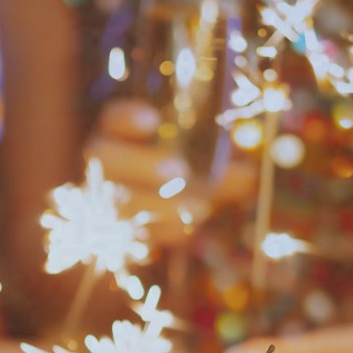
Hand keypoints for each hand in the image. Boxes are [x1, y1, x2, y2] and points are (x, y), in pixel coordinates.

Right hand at [87, 99, 258, 247]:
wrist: (156, 221)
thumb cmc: (179, 180)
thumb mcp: (200, 168)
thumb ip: (219, 168)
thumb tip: (249, 174)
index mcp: (120, 137)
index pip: (112, 118)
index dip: (127, 117)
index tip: (152, 119)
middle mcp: (106, 167)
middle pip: (103, 157)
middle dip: (140, 163)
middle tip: (179, 170)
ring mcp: (106, 201)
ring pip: (118, 201)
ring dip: (160, 205)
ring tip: (201, 207)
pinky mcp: (117, 234)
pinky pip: (131, 235)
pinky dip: (162, 233)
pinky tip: (187, 229)